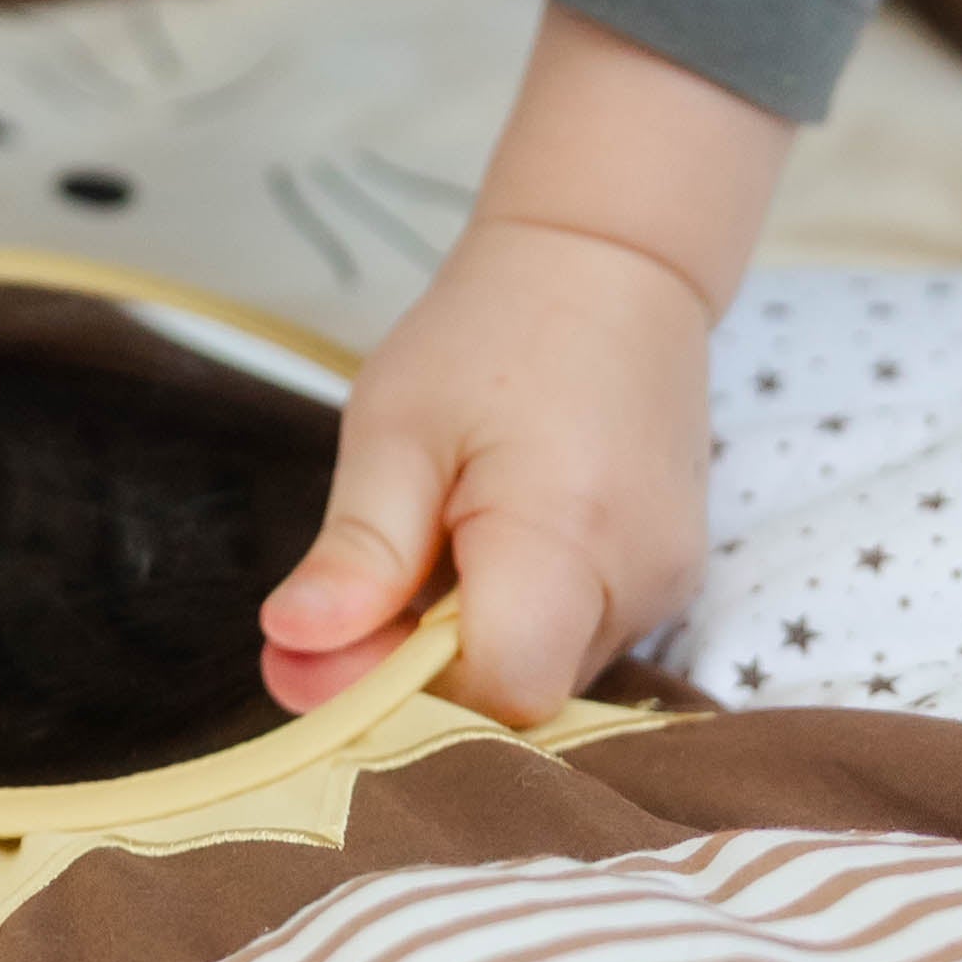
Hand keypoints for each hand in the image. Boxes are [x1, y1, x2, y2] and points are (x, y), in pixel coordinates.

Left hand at [259, 1, 787, 728]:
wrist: (612, 261)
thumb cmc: (491, 330)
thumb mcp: (394, 426)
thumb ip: (357, 554)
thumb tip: (292, 659)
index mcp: (566, 537)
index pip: (496, 698)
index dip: (403, 698)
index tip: (332, 644)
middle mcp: (638, 583)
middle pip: (518, 701)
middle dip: (424, 675)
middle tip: (362, 591)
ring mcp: (665, 588)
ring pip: (545, 679)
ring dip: (470, 646)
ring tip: (433, 545)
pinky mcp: (668, 583)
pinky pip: (575, 643)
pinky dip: (516, 620)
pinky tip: (484, 548)